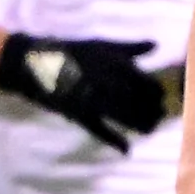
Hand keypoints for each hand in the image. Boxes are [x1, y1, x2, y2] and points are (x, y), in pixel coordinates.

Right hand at [0, 32, 169, 150]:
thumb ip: (130, 47)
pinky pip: (100, 130)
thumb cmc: (71, 51)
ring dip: (140, 126)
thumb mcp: (102, 45)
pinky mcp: (78, 113)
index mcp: (116, 64)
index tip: (161, 98)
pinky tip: (126, 149)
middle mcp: (108, 82)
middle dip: (153, 112)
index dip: (158, 94)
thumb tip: (156, 44)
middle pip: (141, 103)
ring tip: (148, 130)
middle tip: (159, 117)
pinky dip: (114, 141)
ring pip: (125, 117)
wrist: (32, 62)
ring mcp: (93, 98)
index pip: (148, 84)